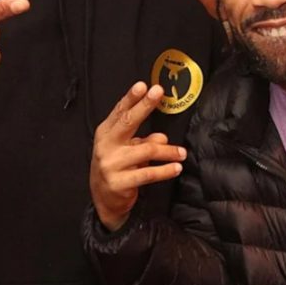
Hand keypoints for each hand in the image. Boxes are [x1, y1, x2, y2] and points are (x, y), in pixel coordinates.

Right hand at [89, 82, 185, 230]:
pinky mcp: (119, 182)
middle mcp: (106, 146)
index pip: (119, 112)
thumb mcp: (127, 150)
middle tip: (158, 93)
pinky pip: (148, 174)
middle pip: (127, 122)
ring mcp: (110, 164)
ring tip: (181, 153)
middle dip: (144, 106)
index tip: (143, 85)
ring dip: (168, 151)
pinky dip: (165, 171)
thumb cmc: (117, 167)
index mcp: (106, 133)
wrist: (104, 200)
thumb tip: (162, 137)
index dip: (131, 98)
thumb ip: (143, 139)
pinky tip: (176, 168)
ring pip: (146, 150)